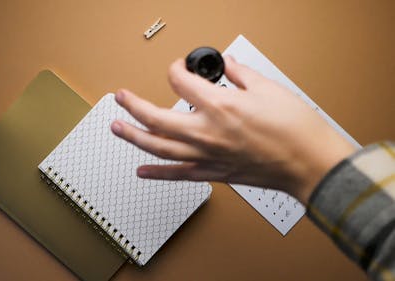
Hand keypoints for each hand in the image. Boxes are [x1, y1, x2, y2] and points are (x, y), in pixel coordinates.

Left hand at [111, 56, 355, 203]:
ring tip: (117, 128)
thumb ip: (240, 74)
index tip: (179, 68)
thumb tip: (227, 66)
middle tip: (121, 98)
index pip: (181, 83)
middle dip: (134, 105)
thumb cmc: (295, 129)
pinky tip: (141, 170)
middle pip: (156, 118)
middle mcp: (207, 132)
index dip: (176, 70)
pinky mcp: (214, 173)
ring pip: (159, 147)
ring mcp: (207, 155)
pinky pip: (177, 174)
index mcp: (219, 106)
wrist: (309, 163)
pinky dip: (157, 173)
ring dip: (133, 137)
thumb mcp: (267, 88)